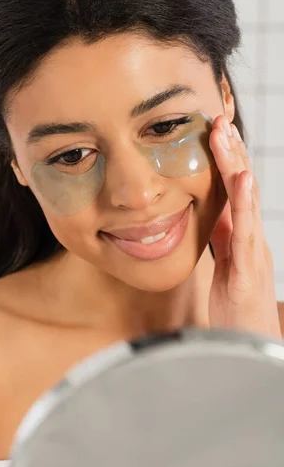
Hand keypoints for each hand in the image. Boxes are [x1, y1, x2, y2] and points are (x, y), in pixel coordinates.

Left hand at [208, 115, 280, 339]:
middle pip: (241, 188)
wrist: (248, 347)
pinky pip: (246, 232)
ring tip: (226, 134)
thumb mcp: (225, 265)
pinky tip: (241, 178)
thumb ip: (222, 239)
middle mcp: (251, 238)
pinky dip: (244, 204)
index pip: (235, 191)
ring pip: (244, 201)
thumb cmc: (237, 308)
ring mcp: (253, 252)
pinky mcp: (249, 270)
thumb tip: (212, 213)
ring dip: (235, 165)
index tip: (214, 132)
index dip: (226, 161)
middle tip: (218, 119)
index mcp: (242, 237)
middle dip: (230, 152)